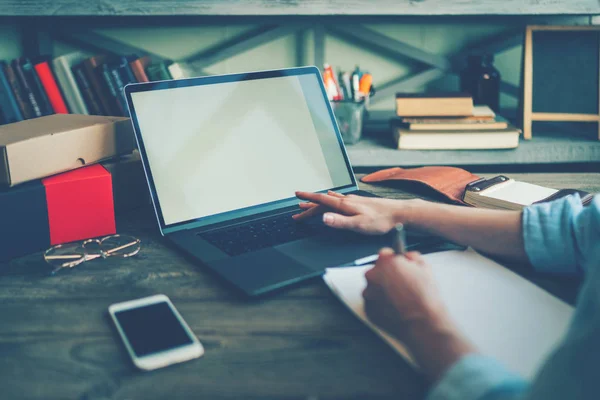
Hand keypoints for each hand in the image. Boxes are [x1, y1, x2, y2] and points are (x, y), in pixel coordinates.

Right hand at [294, 191, 410, 234]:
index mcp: (344, 205)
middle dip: (309, 205)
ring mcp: (353, 200)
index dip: (308, 199)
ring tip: (309, 203)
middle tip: (297, 209)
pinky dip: (330, 199)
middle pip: (323, 202)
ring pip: (330, 200)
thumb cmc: (381, 221)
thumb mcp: (358, 224)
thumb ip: (340, 221)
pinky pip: (339, 199)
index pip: (321, 201)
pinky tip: (333, 197)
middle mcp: (347, 200)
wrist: (399, 213)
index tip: (296, 196)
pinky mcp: (359, 202)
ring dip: (318, 202)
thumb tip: (323, 218)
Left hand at [363, 248, 475, 380]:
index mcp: (386, 263)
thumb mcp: (425, 268)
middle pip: (376, 271)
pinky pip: (373, 303)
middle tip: (400, 284)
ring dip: (382, 291)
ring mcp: (369, 294)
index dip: (392, 259)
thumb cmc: (424, 297)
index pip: (384, 254)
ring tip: (399, 299)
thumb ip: (413, 257)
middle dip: (386, 275)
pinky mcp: (368, 310)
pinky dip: (381, 304)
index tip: (396, 263)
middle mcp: (373, 276)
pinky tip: (395, 308)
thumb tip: (407, 256)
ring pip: (373, 288)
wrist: (422, 323)